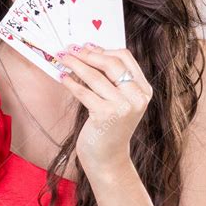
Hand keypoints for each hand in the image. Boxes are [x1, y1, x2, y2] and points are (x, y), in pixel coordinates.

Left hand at [57, 43, 152, 169]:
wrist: (108, 159)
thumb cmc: (108, 127)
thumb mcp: (117, 100)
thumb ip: (110, 79)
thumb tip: (88, 51)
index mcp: (143, 89)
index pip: (125, 57)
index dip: (103, 49)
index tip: (85, 46)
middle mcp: (137, 97)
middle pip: (111, 64)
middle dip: (87, 54)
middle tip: (70, 50)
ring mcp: (123, 107)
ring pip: (95, 77)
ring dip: (75, 65)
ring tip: (62, 59)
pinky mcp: (106, 116)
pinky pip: (84, 92)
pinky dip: (71, 83)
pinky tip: (62, 77)